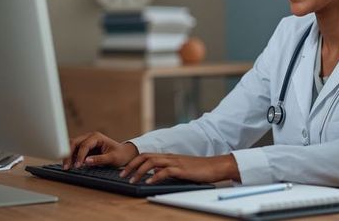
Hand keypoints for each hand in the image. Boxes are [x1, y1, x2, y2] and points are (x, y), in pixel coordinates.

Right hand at [62, 131, 138, 169]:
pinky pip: (74, 151)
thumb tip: (86, 161)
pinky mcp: (84, 148)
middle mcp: (89, 137)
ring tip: (66, 167)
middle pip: (73, 143)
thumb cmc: (120, 155)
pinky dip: (70, 157)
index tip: (77, 166)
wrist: (124, 154)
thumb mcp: (112, 158)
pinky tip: (69, 166)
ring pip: (71, 146)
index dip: (79, 156)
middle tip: (66, 167)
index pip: (84, 145)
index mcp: (96, 137)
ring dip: (67, 155)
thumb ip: (100, 159)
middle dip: (68, 154)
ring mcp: (86, 142)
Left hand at [120, 153, 240, 183]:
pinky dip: (154, 177)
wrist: (217, 166)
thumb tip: (155, 176)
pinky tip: (148, 183)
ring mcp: (176, 162)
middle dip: (131, 165)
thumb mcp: (181, 169)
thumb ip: (169, 170)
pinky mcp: (182, 170)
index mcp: (169, 157)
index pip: (147, 155)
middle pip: (145, 156)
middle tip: (122, 174)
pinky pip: (165, 171)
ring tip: (132, 180)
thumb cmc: (200, 169)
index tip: (125, 171)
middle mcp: (170, 157)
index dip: (134, 162)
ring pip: (152, 162)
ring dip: (139, 171)